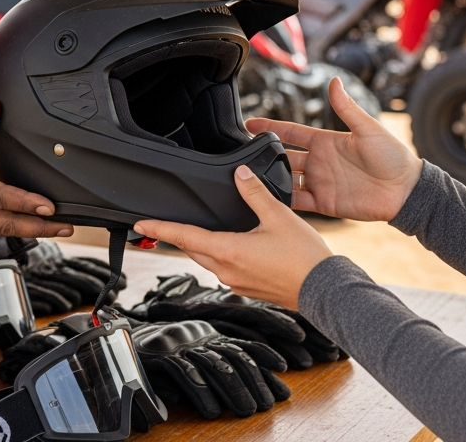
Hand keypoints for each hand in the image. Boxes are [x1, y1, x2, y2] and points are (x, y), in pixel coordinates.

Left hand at [134, 164, 331, 309]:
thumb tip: (240, 175)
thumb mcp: (278, 216)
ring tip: (198, 230)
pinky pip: (225, 268)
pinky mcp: (248, 287)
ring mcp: (236, 281)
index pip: (185, 237)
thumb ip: (255, 193)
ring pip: (209, 260)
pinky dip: (221, 254)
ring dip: (202, 245)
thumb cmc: (305, 258)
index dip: (160, 228)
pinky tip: (233, 245)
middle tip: (164, 224)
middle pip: (193, 249)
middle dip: (180, 235)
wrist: (325, 291)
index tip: (140, 224)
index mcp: (229, 251)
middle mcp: (227, 270)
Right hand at [248, 76, 421, 222]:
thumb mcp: (368, 128)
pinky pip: (298, 202)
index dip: (270, 128)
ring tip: (250, 177)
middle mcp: (319, 162)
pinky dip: (284, 201)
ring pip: (286, 180)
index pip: (291, 132)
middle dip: (264, 155)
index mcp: (326, 141)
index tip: (248, 124)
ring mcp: (320, 183)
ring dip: (270, 179)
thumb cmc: (393, 156)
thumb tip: (334, 80)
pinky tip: (269, 199)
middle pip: (284, 157)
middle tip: (243, 154)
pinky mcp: (325, 203)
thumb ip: (347, 108)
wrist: (406, 190)